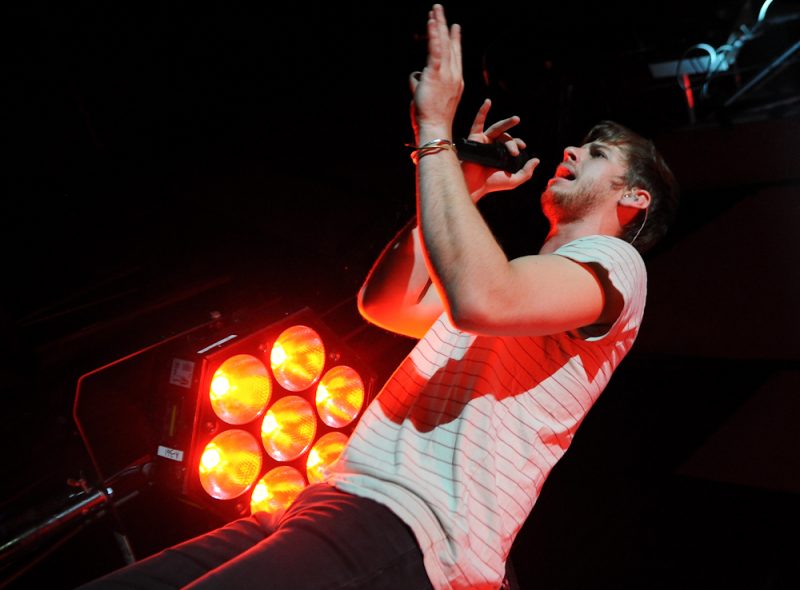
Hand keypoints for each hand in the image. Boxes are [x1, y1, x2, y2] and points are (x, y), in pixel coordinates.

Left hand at [408, 4, 462, 140]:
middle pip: (450, 46)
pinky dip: (434, 36)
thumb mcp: (426, 97)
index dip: (455, 40)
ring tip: (435, 10)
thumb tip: (414, 75)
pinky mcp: (436, 74)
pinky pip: (436, 51)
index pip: (455, 56)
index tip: (455, 27)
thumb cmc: (431, 118)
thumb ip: (420, 83)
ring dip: (438, 25)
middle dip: (445, 26)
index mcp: (455, 82)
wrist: (435, 127)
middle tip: (440, 11)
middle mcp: (454, 75)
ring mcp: (446, 74)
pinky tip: (432, 23)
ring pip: (443, 44)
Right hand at [462, 98, 538, 201]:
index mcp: (500, 154)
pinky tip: (488, 102)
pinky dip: (482, 112)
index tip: (522, 148)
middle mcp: (492, 146)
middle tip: (519, 147)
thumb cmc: (492, 184)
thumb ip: (527, 172)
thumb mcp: (514, 180)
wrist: (476, 185)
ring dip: (506, 124)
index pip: (511, 143)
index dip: (518, 143)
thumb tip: (537, 160)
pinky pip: (478, 123)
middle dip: (513, 142)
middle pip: (505, 137)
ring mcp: (483, 141)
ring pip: (497, 129)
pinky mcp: (474, 138)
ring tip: (516, 119)